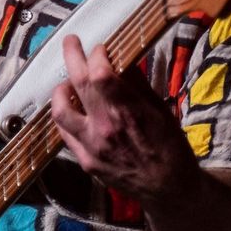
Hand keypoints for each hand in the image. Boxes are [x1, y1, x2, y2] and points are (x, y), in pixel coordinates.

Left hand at [48, 37, 195, 200]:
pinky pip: (65, 134)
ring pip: (60, 111)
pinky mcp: (86, 161)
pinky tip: (72, 111)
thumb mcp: (161, 110)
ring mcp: (91, 146)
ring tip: (67, 83)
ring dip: (60, 91)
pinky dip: (66, 117)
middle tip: (71, 43)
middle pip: (77, 82)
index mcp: (128, 111)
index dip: (96, 54)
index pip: (100, 73)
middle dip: (72, 56)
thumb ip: (137, 86)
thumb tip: (121, 61)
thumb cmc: (171, 147)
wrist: (168, 188)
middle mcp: (105, 127)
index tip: (101, 47)